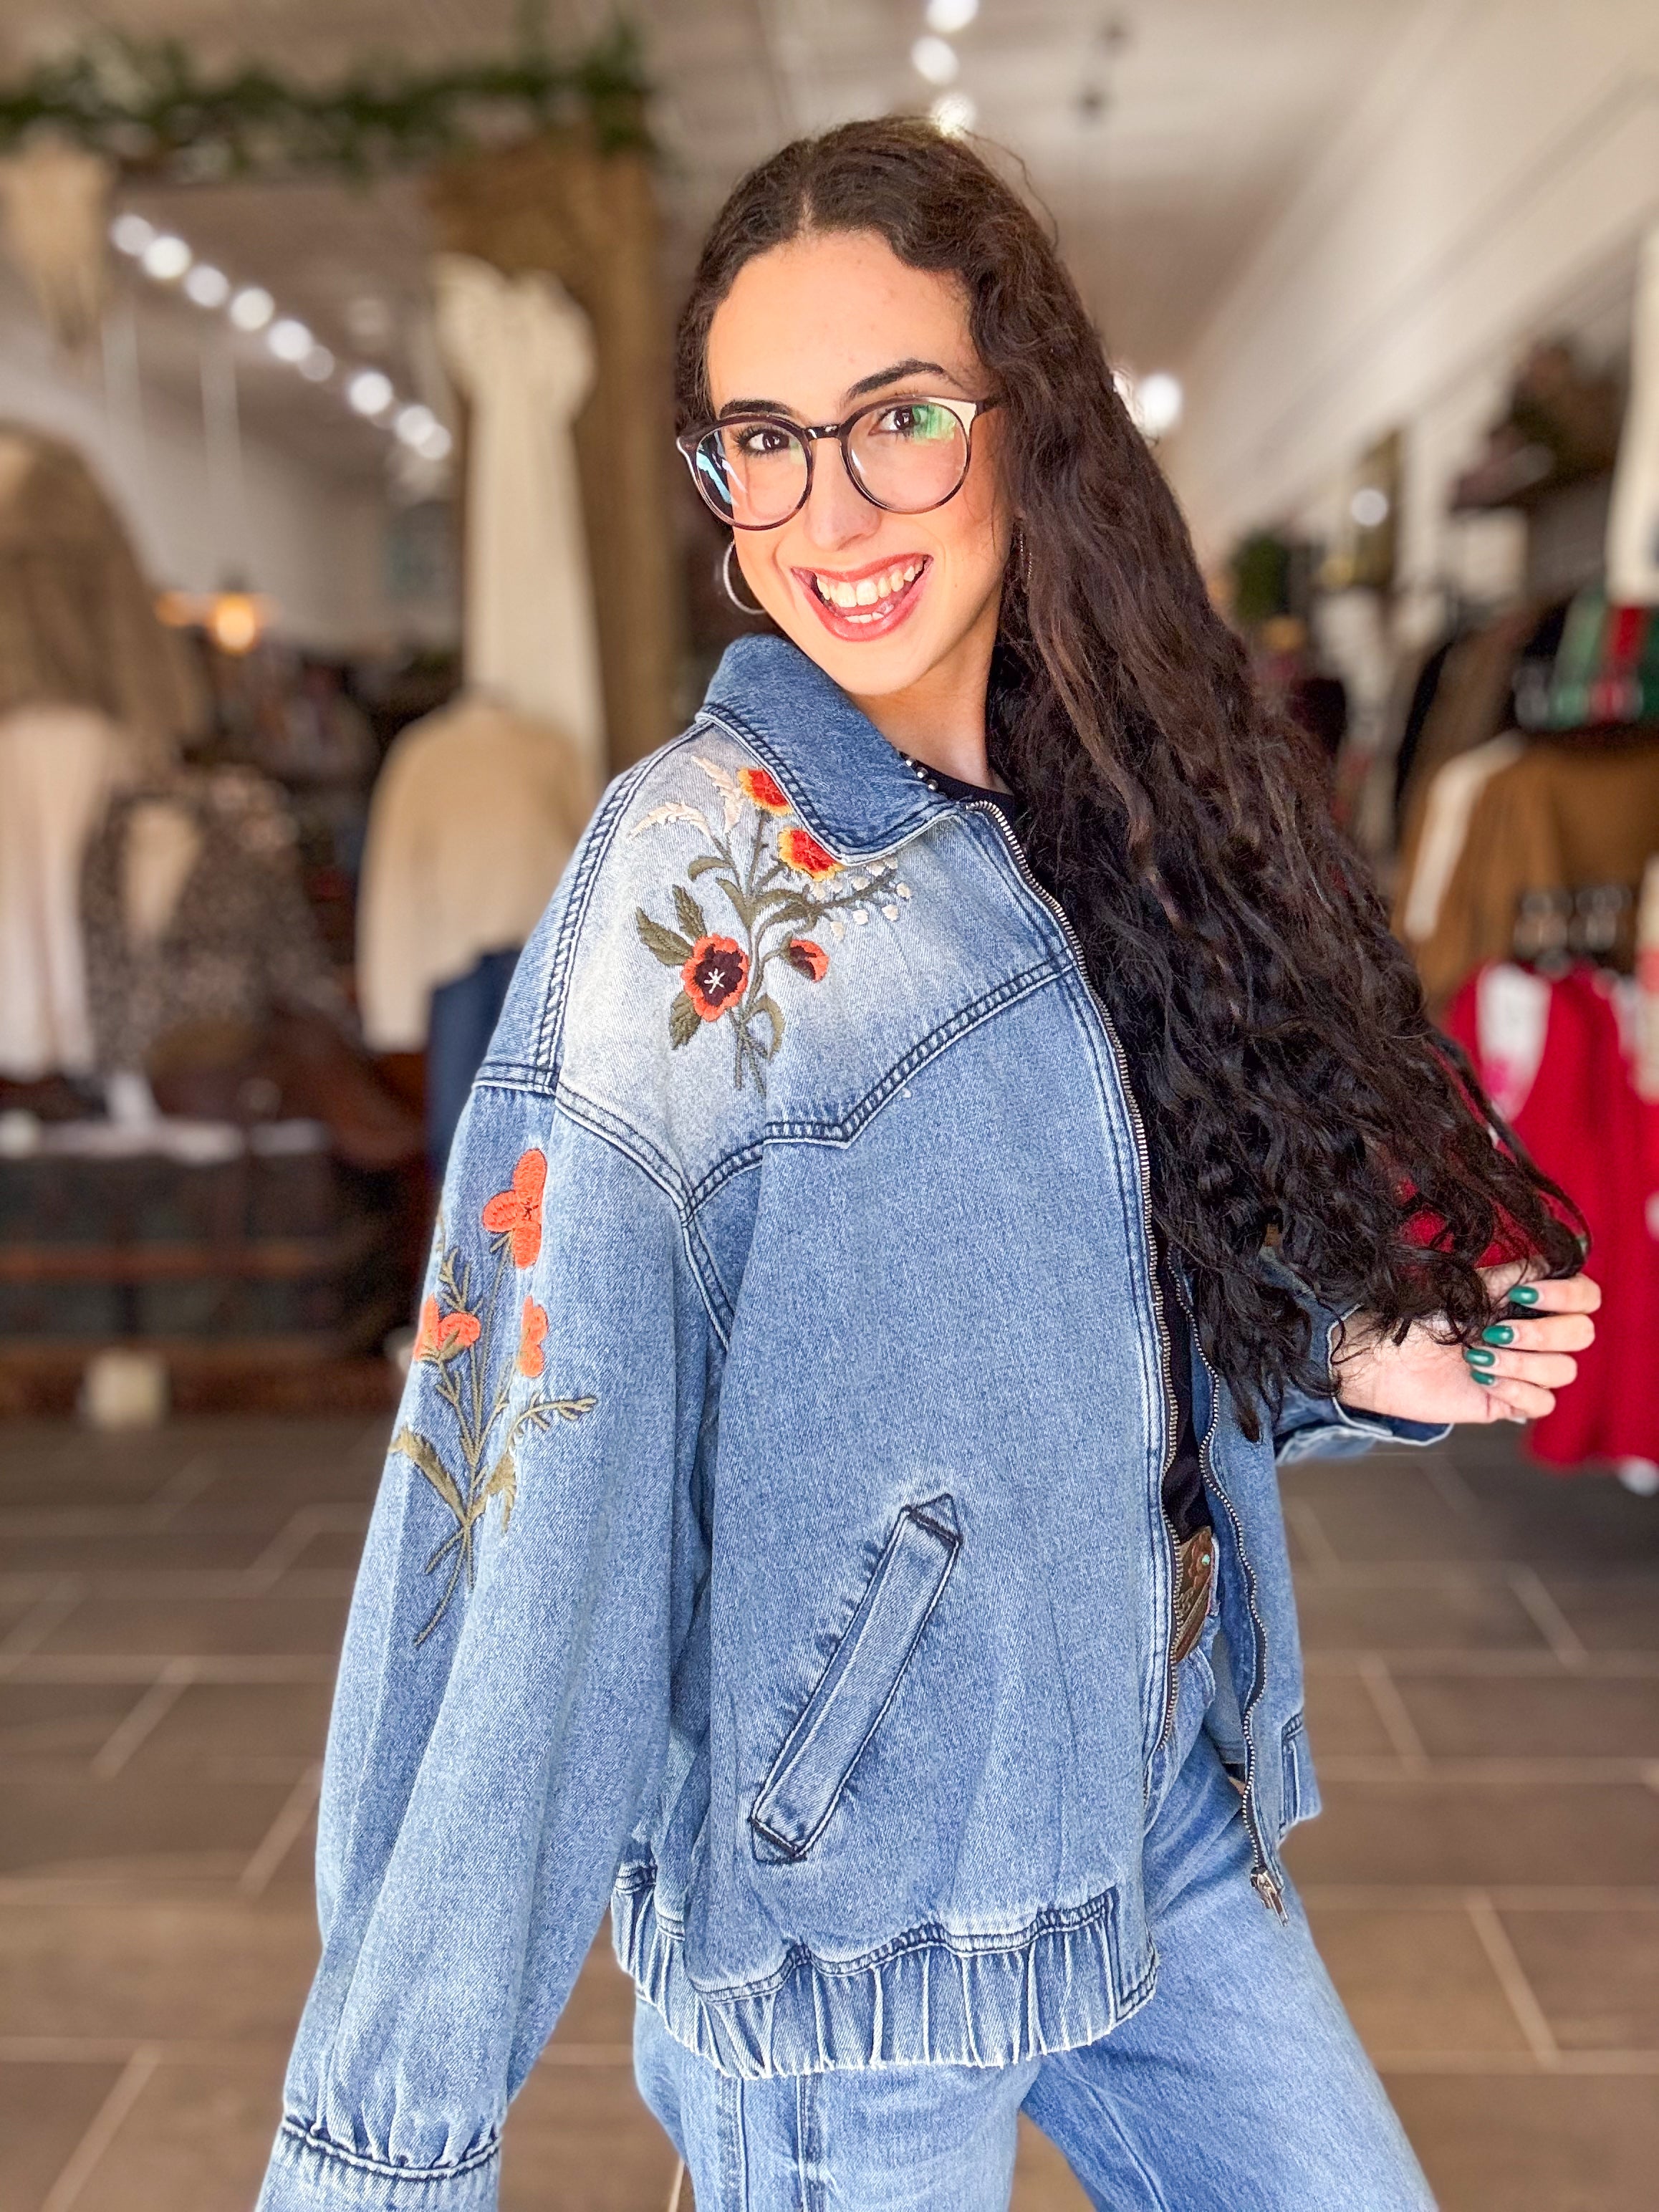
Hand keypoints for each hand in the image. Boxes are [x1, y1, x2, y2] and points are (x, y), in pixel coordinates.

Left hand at [1333, 1264, 1599, 1426]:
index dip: (1569, 1296)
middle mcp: (1533, 1333)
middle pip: (1582, 1335)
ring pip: (1563, 1371)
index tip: (1525, 1296)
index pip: (1585, 1297)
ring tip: (1477, 1358)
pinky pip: (1542, 1404)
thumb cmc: (1417, 1316)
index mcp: (1529, 1300)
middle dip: (1541, 1335)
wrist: (1379, 1357)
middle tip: (1493, 1332)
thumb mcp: (1467, 1288)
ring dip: (1522, 1364)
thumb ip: (1513, 1276)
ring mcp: (1523, 1368)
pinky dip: (1517, 1391)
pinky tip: (1482, 1379)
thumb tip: (1553, 1262)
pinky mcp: (1507, 1401)